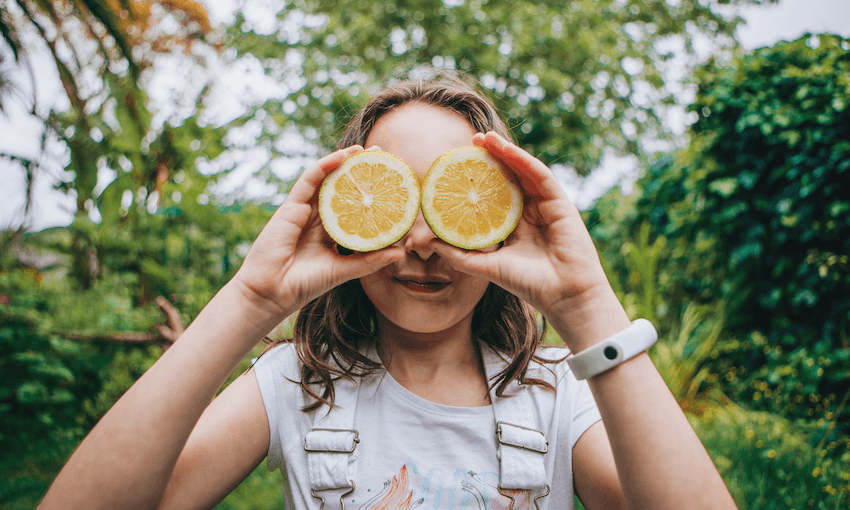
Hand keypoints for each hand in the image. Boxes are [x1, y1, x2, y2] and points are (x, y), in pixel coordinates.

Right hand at [231, 145, 403, 320]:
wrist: (272, 292)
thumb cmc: (304, 284)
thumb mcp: (344, 270)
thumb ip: (370, 260)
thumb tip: (400, 252)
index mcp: (329, 233)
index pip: (353, 207)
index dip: (369, 193)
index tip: (390, 181)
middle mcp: (317, 219)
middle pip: (341, 189)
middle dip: (359, 171)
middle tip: (381, 155)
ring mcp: (303, 211)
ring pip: (326, 180)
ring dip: (343, 162)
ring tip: (364, 149)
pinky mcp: (291, 207)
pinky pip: (309, 181)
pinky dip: (324, 166)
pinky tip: (341, 156)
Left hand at [430, 132, 629, 349]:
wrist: (563, 296)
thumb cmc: (529, 284)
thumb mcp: (487, 267)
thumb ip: (460, 255)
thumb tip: (429, 242)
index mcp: (514, 225)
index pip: (494, 194)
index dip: (478, 178)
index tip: (456, 164)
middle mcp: (530, 211)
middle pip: (508, 177)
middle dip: (490, 157)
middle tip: (469, 141)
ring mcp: (545, 205)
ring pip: (523, 170)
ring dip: (504, 151)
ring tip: (484, 137)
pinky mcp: (559, 202)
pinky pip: (538, 175)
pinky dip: (522, 160)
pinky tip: (505, 149)